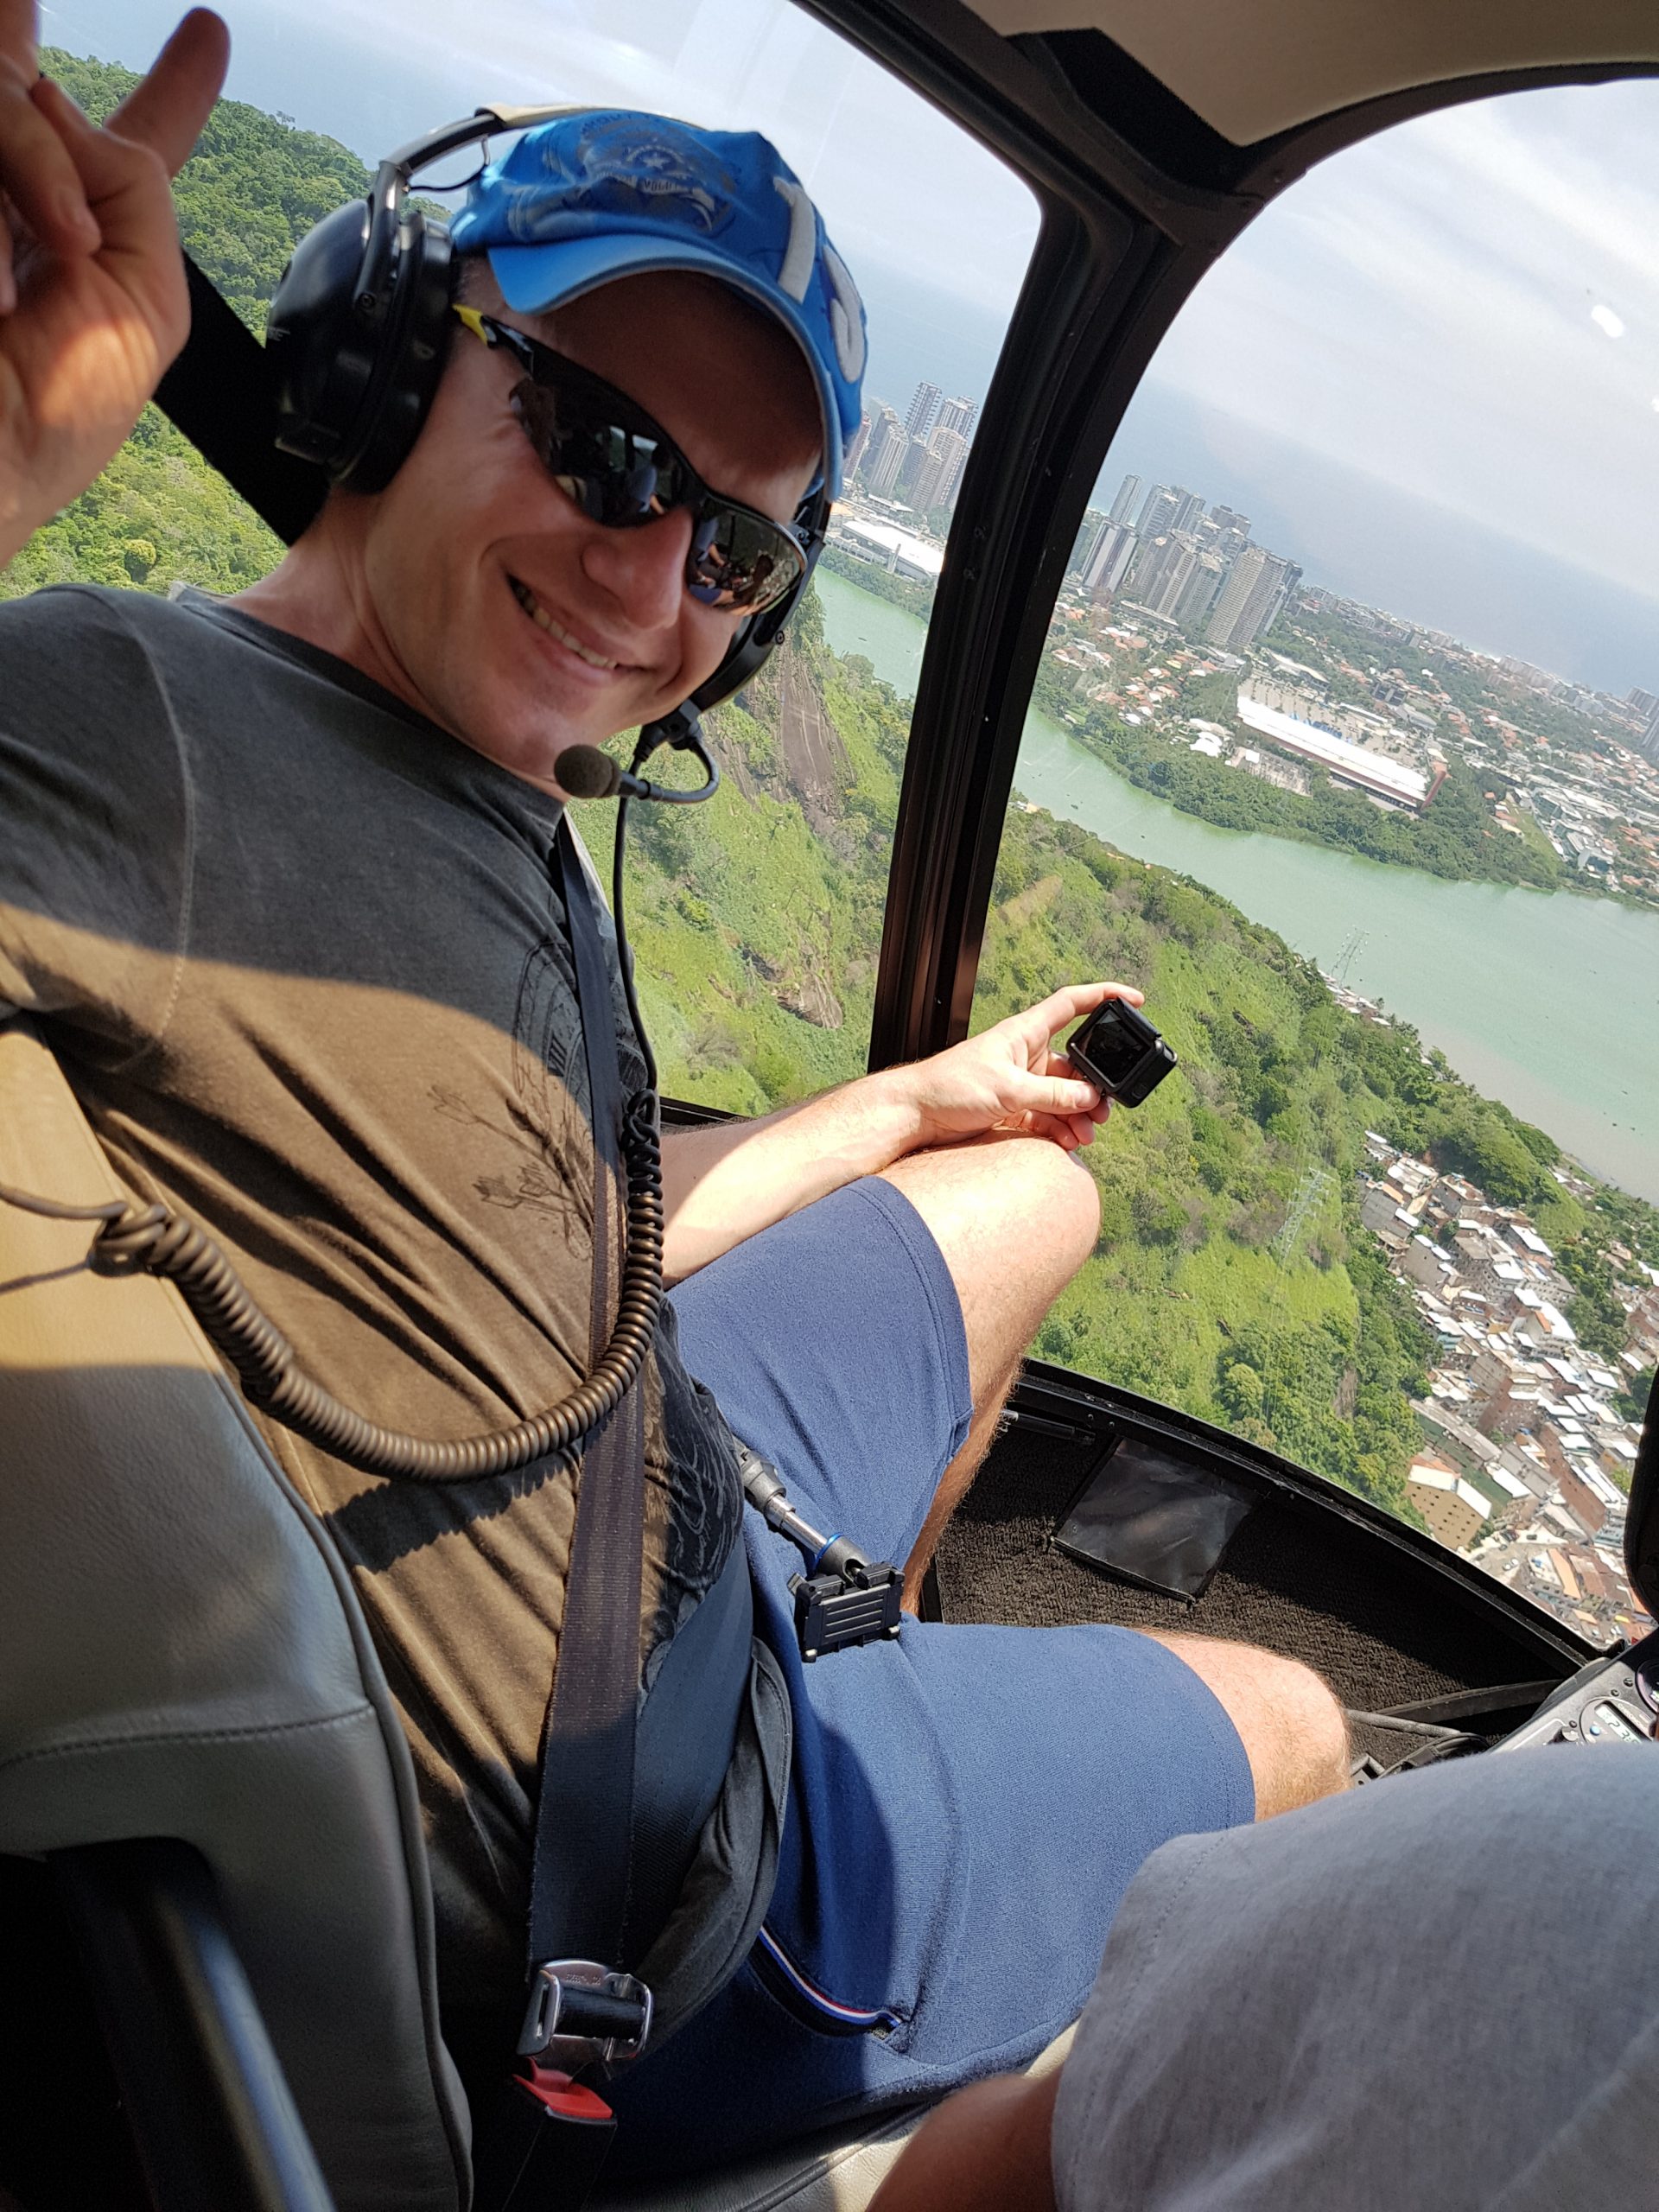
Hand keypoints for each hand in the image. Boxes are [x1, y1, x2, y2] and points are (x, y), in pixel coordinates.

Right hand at [0, 5, 227, 565]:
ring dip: (39, 168)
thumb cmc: (48, 417)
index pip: (134, 144)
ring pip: (4, 101)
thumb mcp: (143, 308)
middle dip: (29, 61)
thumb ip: (133, 192)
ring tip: (47, 261)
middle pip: (25, 87)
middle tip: (54, 126)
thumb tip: (59, 107)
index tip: (211, 30)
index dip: (178, 87)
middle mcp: (11, 203)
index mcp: (85, 237)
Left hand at [896, 980, 1144, 1153]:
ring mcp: (1020, 1081)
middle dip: (1093, 1088)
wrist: (915, 1114)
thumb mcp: (1010, 1090)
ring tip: (1086, 1135)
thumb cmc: (950, 1086)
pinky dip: (1059, 1128)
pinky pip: (1047, 1115)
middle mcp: (1025, 1053)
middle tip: (1104, 1111)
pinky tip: (1069, 1142)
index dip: (1104, 996)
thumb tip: (1090, 1099)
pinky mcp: (1012, 1106)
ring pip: (1063, 1095)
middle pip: (1073, 1064)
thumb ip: (1053, 1095)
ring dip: (1077, 1115)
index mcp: (1024, 1032)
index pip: (1072, 1003)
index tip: (1136, 999)